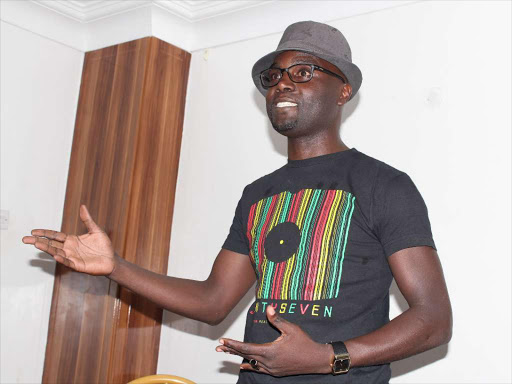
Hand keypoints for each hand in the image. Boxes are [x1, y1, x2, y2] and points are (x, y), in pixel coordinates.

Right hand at [22, 205, 115, 275]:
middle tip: (25, 239)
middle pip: (51, 244)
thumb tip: (82, 206)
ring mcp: (73, 257)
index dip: (44, 233)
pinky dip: (62, 259)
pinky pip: (68, 262)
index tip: (33, 231)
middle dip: (39, 241)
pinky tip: (55, 256)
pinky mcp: (79, 265)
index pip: (55, 235)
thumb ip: (87, 219)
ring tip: (36, 244)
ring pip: (57, 252)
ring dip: (47, 249)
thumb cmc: (103, 246)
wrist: (112, 259)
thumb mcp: (95, 230)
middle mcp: (69, 249)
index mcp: (72, 240)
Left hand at [216, 306, 332, 376]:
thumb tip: (269, 308)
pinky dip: (250, 366)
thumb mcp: (291, 329)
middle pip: (245, 356)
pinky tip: (244, 365)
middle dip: (231, 351)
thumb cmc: (304, 343)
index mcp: (270, 351)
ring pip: (251, 363)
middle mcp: (268, 362)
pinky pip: (258, 369)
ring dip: (239, 357)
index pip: (246, 348)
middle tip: (219, 348)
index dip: (233, 345)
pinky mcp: (276, 372)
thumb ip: (278, 320)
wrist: (316, 360)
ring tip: (227, 354)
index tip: (223, 342)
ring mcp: (272, 369)